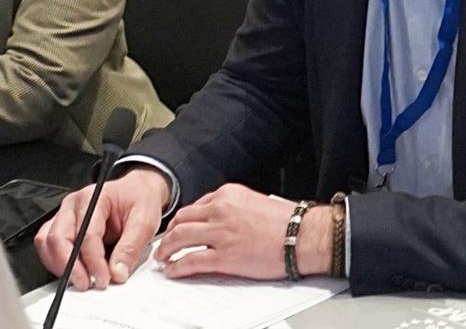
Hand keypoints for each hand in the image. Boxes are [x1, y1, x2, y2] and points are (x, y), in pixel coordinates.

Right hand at [35, 167, 169, 290]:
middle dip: (71, 267)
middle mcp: (73, 204)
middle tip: (88, 283)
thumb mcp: (144, 222)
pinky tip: (73, 269)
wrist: (138, 190)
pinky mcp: (61, 225)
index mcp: (94, 197)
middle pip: (58, 238)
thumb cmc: (139, 200)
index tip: (104, 279)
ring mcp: (64, 214)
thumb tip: (116, 273)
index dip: (94, 262)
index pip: (87, 234)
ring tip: (81, 279)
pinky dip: (55, 261)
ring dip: (60, 265)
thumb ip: (130, 248)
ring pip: (47, 242)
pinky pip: (46, 244)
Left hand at [154, 184, 331, 279]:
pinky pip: (191, 260)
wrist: (302, 236)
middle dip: (169, 232)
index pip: (195, 205)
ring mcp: (221, 233)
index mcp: (227, 195)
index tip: (179, 227)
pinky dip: (177, 266)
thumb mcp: (253, 201)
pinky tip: (173, 270)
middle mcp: (220, 210)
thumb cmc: (285, 221)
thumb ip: (232, 207)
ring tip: (163, 257)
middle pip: (182, 219)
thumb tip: (217, 217)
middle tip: (165, 242)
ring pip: (180, 238)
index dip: (183, 219)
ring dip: (166, 248)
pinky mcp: (224, 256)